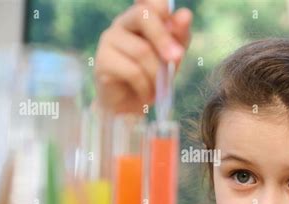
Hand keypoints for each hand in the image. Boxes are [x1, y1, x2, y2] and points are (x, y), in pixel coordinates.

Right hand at [94, 0, 191, 114]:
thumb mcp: (171, 57)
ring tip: (159, 88)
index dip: (162, 6)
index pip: (150, 0)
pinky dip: (146, 86)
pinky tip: (146, 94)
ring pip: (141, 50)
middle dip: (164, 38)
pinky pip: (132, 71)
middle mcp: (121, 24)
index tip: (178, 23)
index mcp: (139, 19)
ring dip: (157, 74)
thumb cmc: (151, 78)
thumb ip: (178, 37)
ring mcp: (109, 41)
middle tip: (177, 58)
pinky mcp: (102, 62)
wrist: (130, 107)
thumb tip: (185, 15)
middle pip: (142, 15)